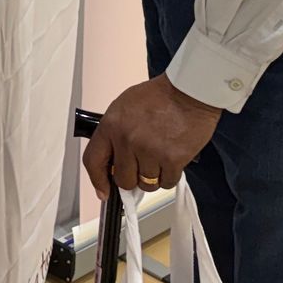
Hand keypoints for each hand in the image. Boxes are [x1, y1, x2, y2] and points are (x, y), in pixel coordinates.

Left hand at [83, 74, 221, 196]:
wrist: (189, 91)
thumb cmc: (159, 96)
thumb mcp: (124, 106)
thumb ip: (114, 133)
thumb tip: (111, 161)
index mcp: (111, 125)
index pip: (93, 161)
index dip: (97, 181)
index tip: (104, 191)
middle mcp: (127, 140)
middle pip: (123, 180)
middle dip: (132, 177)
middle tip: (142, 166)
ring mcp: (150, 151)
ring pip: (146, 184)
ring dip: (153, 176)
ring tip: (159, 157)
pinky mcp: (172, 159)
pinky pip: (166, 183)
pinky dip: (169, 176)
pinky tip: (172, 159)